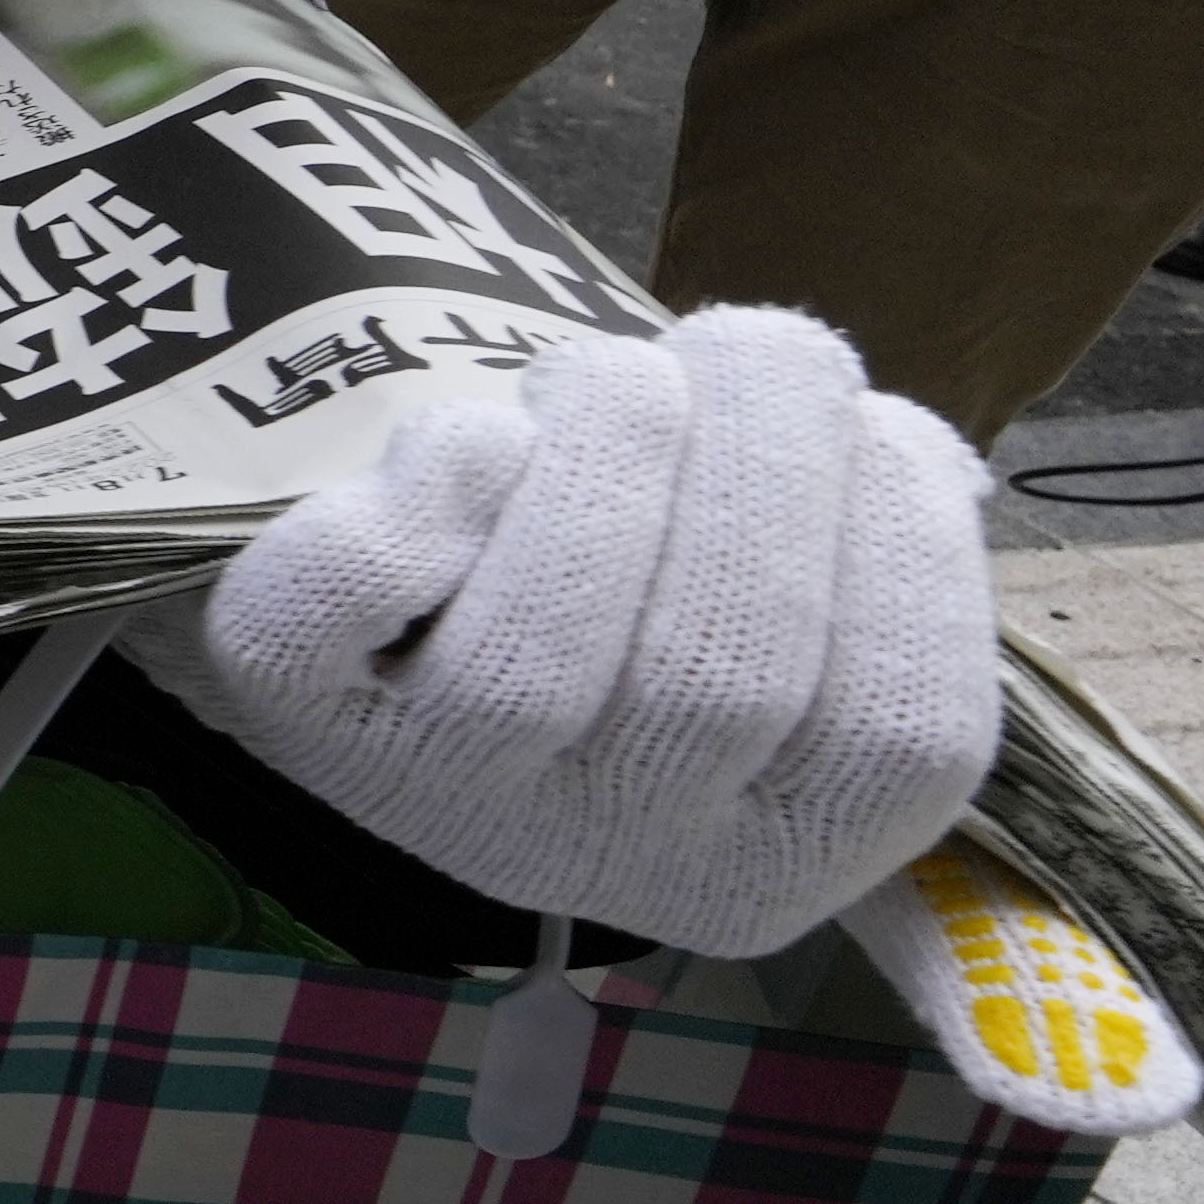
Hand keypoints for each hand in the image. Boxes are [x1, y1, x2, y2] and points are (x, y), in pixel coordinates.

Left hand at [158, 311, 1002, 963]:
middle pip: (721, 679)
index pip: (896, 733)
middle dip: (756, 468)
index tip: (870, 418)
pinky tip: (473, 442)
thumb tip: (904, 452)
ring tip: (621, 377)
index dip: (902, 548)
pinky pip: (347, 609)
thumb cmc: (649, 601)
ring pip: (533, 663)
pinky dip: (425, 497)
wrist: (419, 633)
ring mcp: (440, 801)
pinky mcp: (298, 711)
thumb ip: (879, 533)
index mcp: (779, 858)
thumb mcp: (798, 596)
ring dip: (604, 467)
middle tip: (749, 346)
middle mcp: (613, 858)